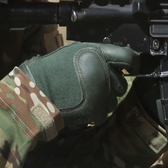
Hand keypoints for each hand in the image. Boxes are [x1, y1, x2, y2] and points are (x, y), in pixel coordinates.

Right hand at [19, 43, 138, 128]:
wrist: (35, 92)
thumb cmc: (51, 71)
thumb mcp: (75, 53)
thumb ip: (96, 57)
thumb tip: (115, 63)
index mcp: (97, 54)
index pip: (128, 57)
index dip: (132, 64)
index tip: (131, 69)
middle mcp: (103, 72)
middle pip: (121, 84)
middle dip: (110, 87)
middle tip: (92, 87)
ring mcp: (101, 92)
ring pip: (112, 101)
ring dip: (102, 101)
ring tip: (82, 97)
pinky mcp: (96, 110)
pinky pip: (102, 114)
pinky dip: (93, 113)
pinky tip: (79, 107)